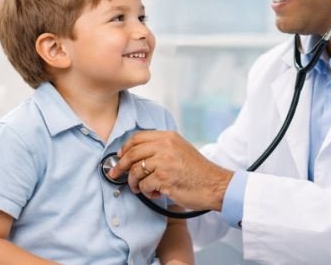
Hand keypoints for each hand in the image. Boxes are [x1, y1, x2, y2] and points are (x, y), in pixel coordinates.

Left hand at [108, 131, 232, 211]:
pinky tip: (154, 194)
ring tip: (139, 188)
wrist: (215, 185)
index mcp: (168, 137)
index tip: (119, 157)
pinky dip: (146, 192)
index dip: (125, 148)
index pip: (137, 138)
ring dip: (133, 182)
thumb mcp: (179, 150)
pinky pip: (144, 185)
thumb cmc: (197, 171)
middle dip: (120, 166)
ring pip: (135, 170)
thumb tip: (133, 154)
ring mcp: (164, 161)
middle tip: (115, 175)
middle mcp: (165, 145)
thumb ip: (160, 148)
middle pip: (131, 153)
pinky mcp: (164, 178)